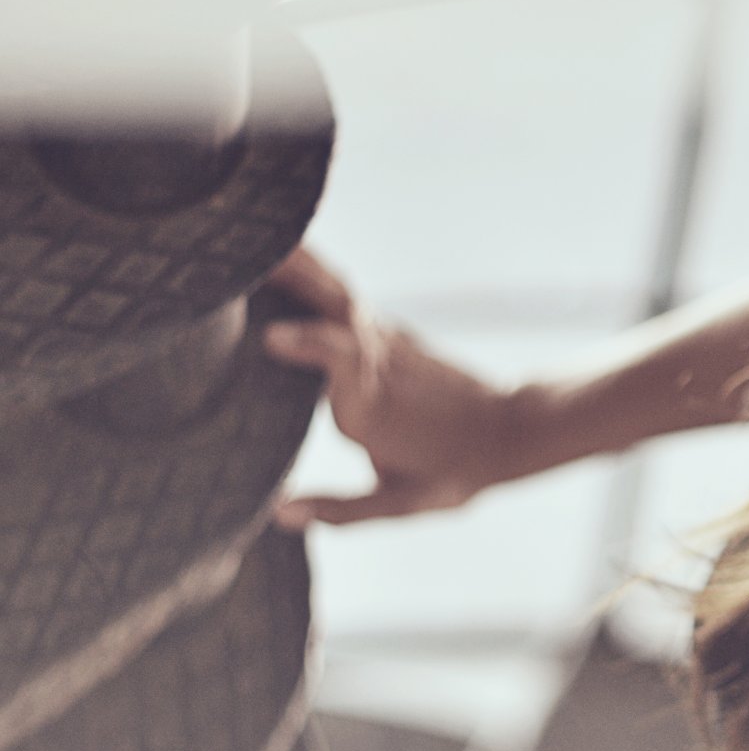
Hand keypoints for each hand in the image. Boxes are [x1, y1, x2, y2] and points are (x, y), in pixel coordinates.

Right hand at [262, 246, 516, 527]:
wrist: (506, 431)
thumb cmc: (452, 471)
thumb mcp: (406, 501)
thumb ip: (344, 510)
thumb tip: (280, 513)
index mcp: (374, 406)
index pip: (345, 362)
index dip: (311, 346)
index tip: (272, 337)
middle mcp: (377, 363)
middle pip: (338, 307)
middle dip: (295, 277)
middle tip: (240, 252)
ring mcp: (382, 341)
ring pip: (337, 291)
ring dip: (298, 263)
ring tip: (250, 237)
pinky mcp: (384, 332)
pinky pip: (340, 294)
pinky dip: (309, 273)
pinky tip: (279, 254)